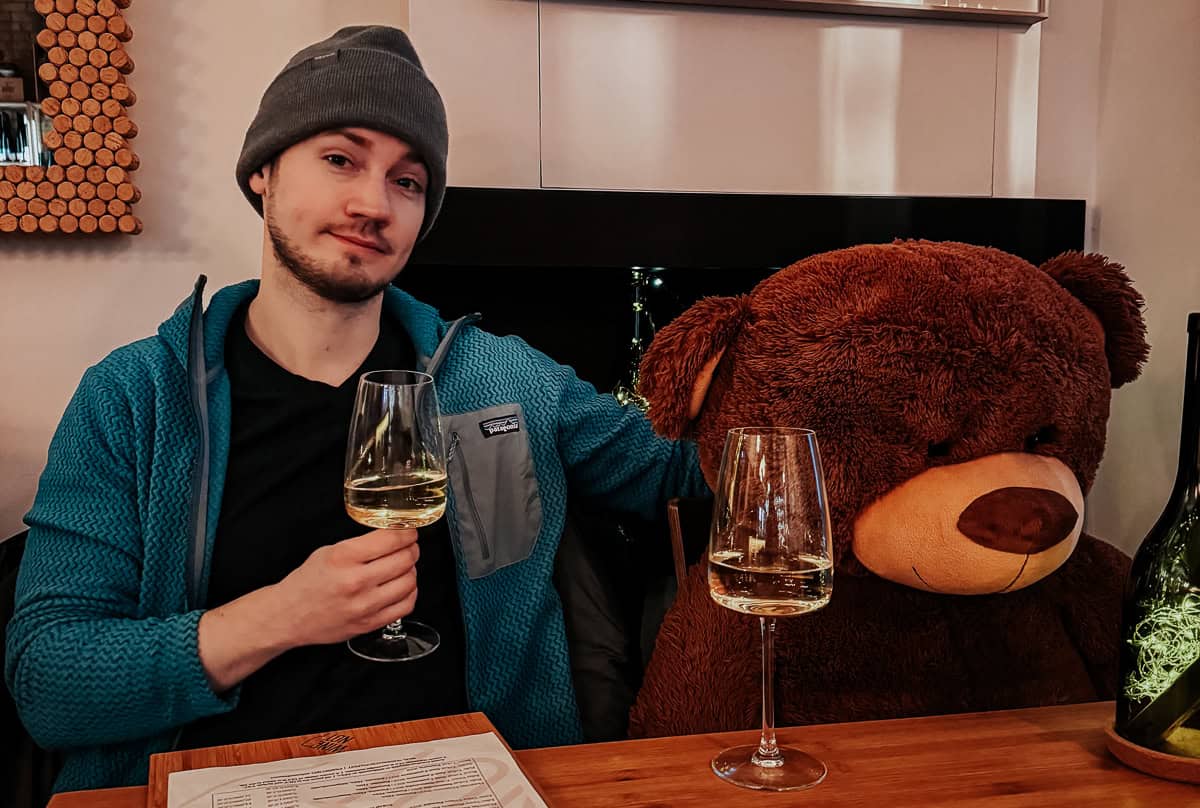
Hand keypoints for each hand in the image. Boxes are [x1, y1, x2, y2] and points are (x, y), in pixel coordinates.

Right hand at [270, 528, 420, 646]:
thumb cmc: (308, 582)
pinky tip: (401, 586)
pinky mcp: (369, 623)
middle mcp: (355, 581)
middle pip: (404, 558)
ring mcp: (364, 605)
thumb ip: (361, 544)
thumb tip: (394, 536)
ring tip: (403, 566)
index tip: (408, 531)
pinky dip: (410, 592)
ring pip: (409, 581)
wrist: (288, 616)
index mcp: (343, 557)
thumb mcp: (329, 552)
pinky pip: (406, 605)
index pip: (390, 539)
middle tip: (409, 546)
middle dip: (411, 548)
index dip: (406, 532)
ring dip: (411, 570)